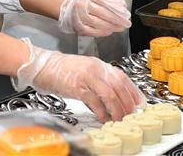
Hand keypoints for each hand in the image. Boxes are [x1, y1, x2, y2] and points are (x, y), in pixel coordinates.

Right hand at [14, 39, 144, 121]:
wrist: (44, 66)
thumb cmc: (63, 69)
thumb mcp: (85, 69)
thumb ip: (100, 79)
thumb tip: (115, 94)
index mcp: (99, 64)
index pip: (122, 76)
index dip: (132, 90)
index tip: (138, 102)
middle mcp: (95, 69)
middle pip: (119, 86)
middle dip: (127, 103)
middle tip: (131, 114)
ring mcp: (86, 77)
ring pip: (109, 94)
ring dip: (117, 109)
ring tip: (118, 118)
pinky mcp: (77, 87)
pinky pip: (94, 101)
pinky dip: (101, 111)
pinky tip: (103, 117)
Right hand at [58, 0, 130, 36]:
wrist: (68, 6)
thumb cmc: (86, 0)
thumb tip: (122, 6)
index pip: (103, 0)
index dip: (115, 7)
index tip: (125, 13)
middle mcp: (82, 4)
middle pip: (101, 12)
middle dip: (116, 19)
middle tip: (125, 23)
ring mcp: (78, 16)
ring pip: (96, 22)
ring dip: (110, 26)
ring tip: (119, 28)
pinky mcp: (77, 26)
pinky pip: (90, 31)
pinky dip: (101, 32)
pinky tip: (109, 32)